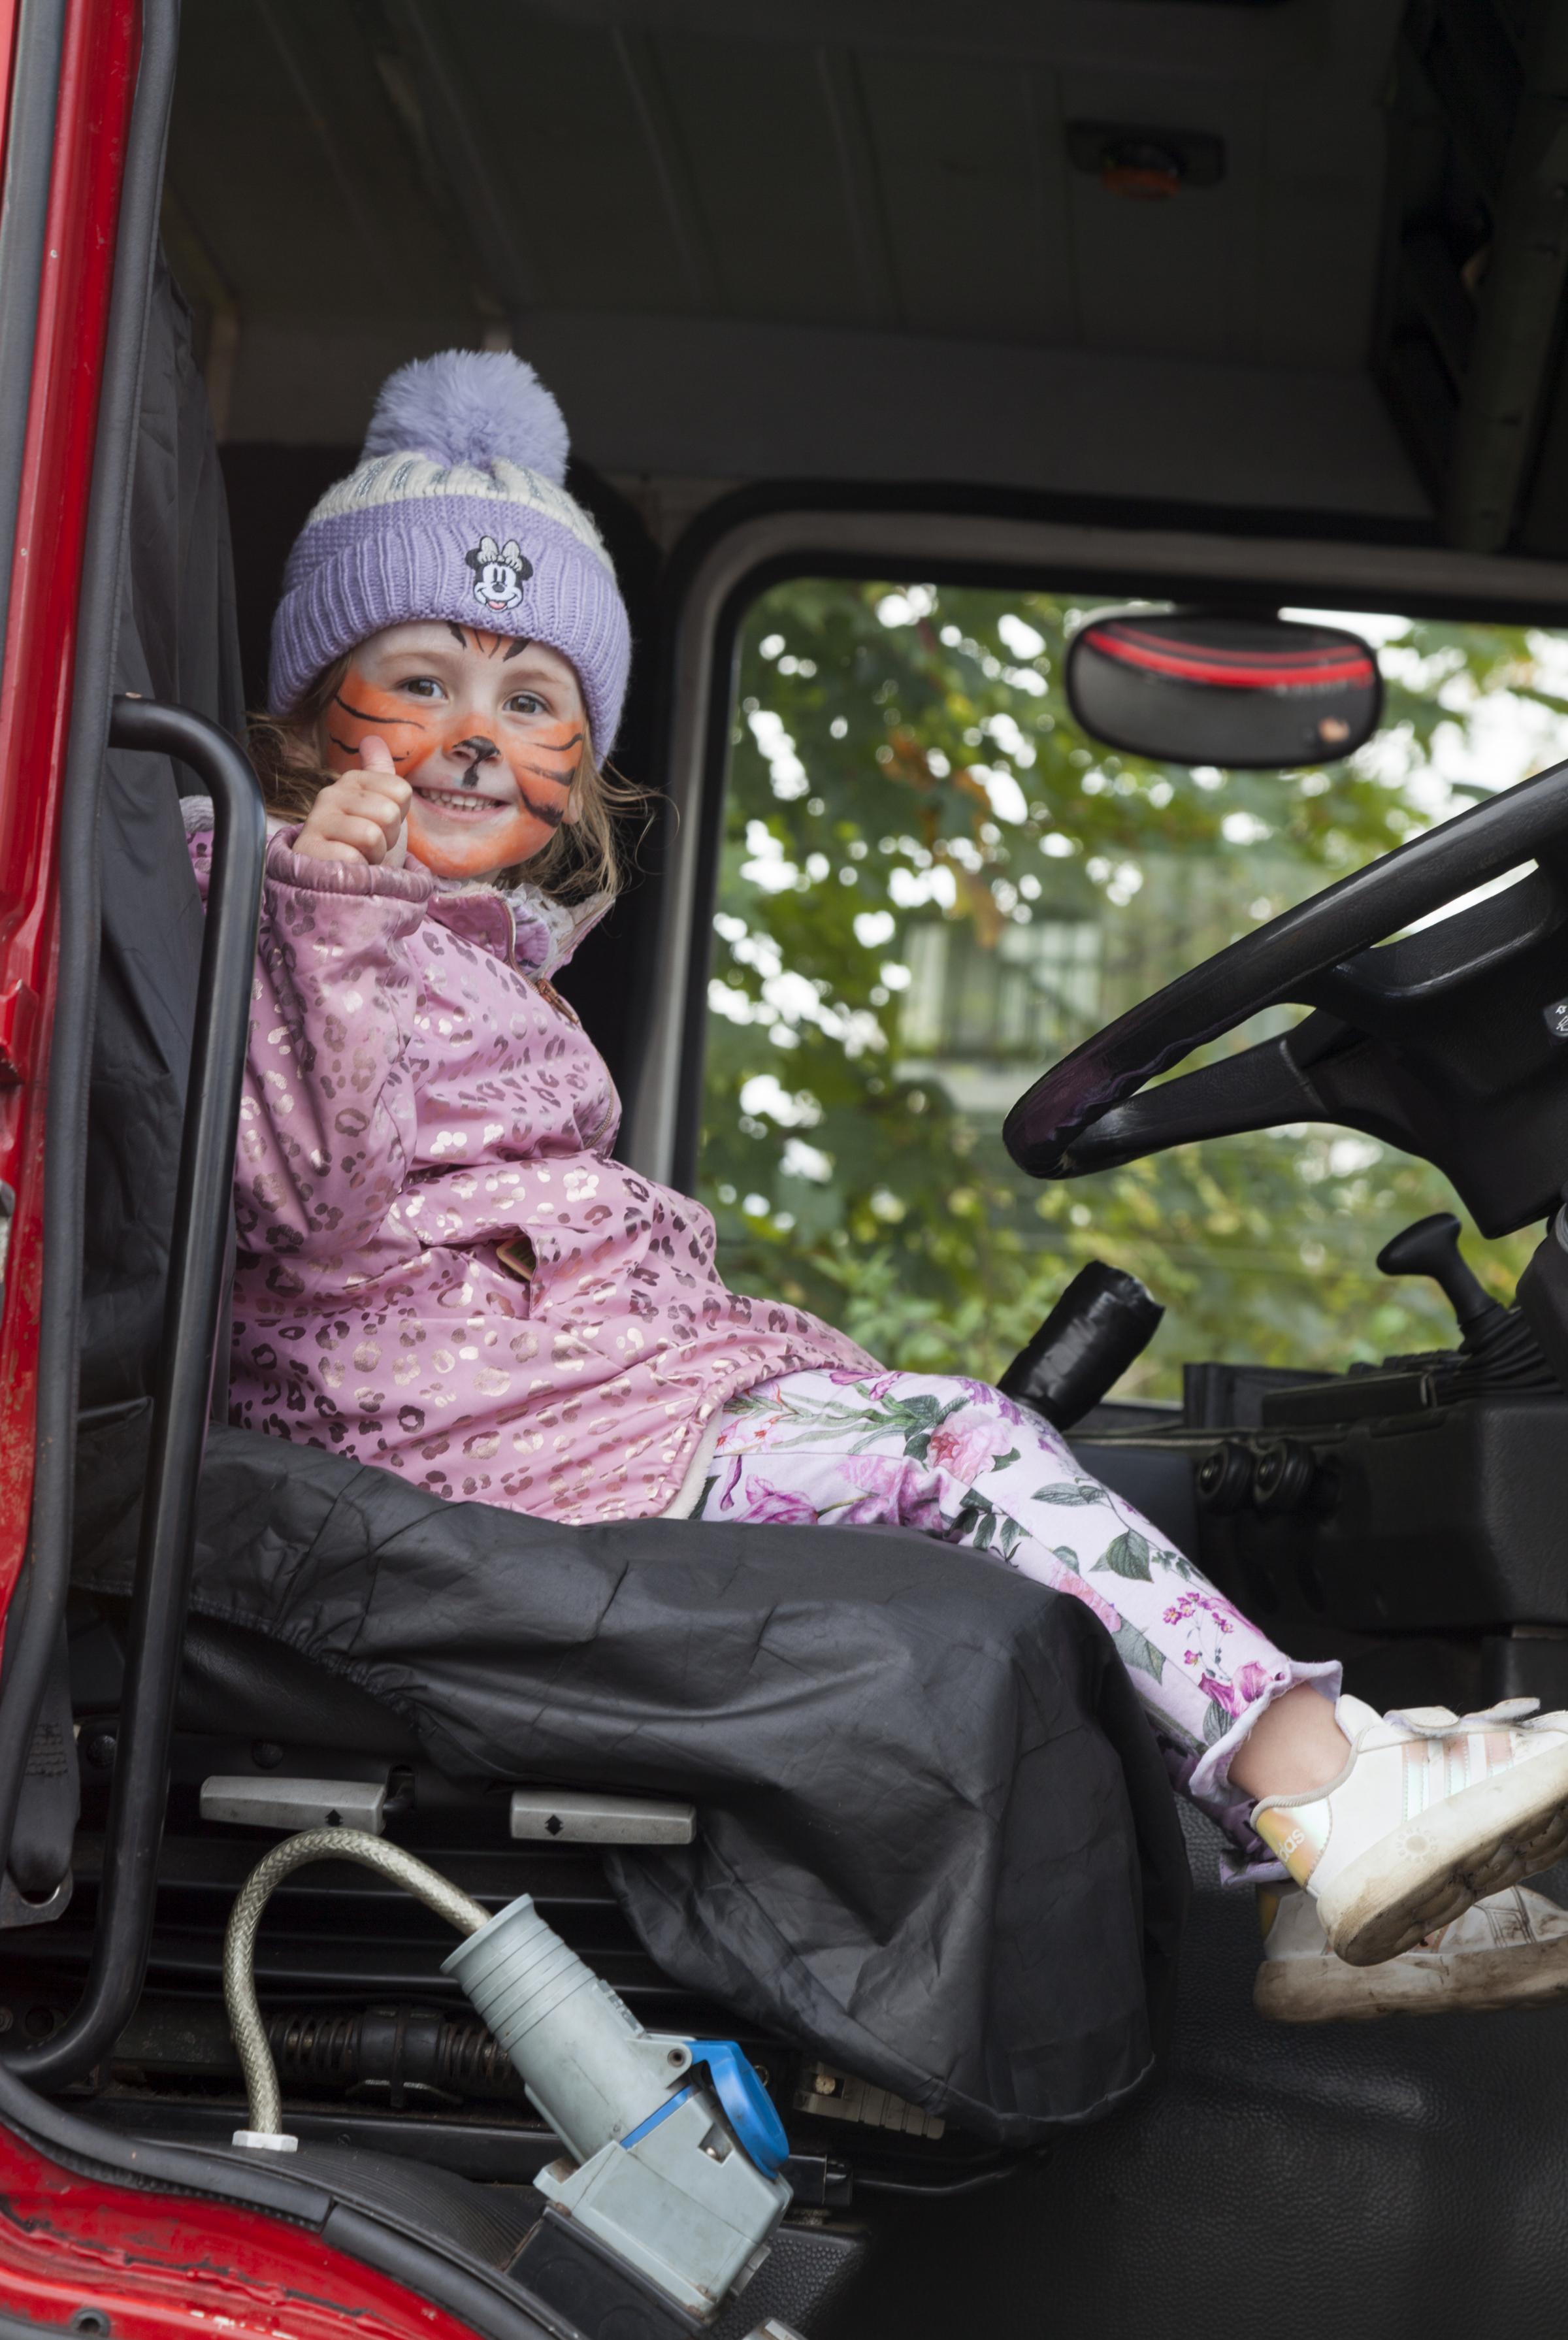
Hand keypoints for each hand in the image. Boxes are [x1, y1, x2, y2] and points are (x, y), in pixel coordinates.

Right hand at [293, 736, 410, 866]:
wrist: (341, 885)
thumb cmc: (364, 847)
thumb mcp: (380, 806)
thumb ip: (380, 773)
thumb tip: (372, 739)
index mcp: (352, 781)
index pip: (401, 791)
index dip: (399, 816)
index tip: (381, 826)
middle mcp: (330, 794)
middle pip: (388, 813)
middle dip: (386, 839)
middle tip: (369, 846)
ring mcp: (316, 820)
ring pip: (371, 834)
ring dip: (373, 856)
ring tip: (359, 857)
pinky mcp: (309, 849)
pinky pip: (352, 857)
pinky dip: (357, 870)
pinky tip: (345, 869)